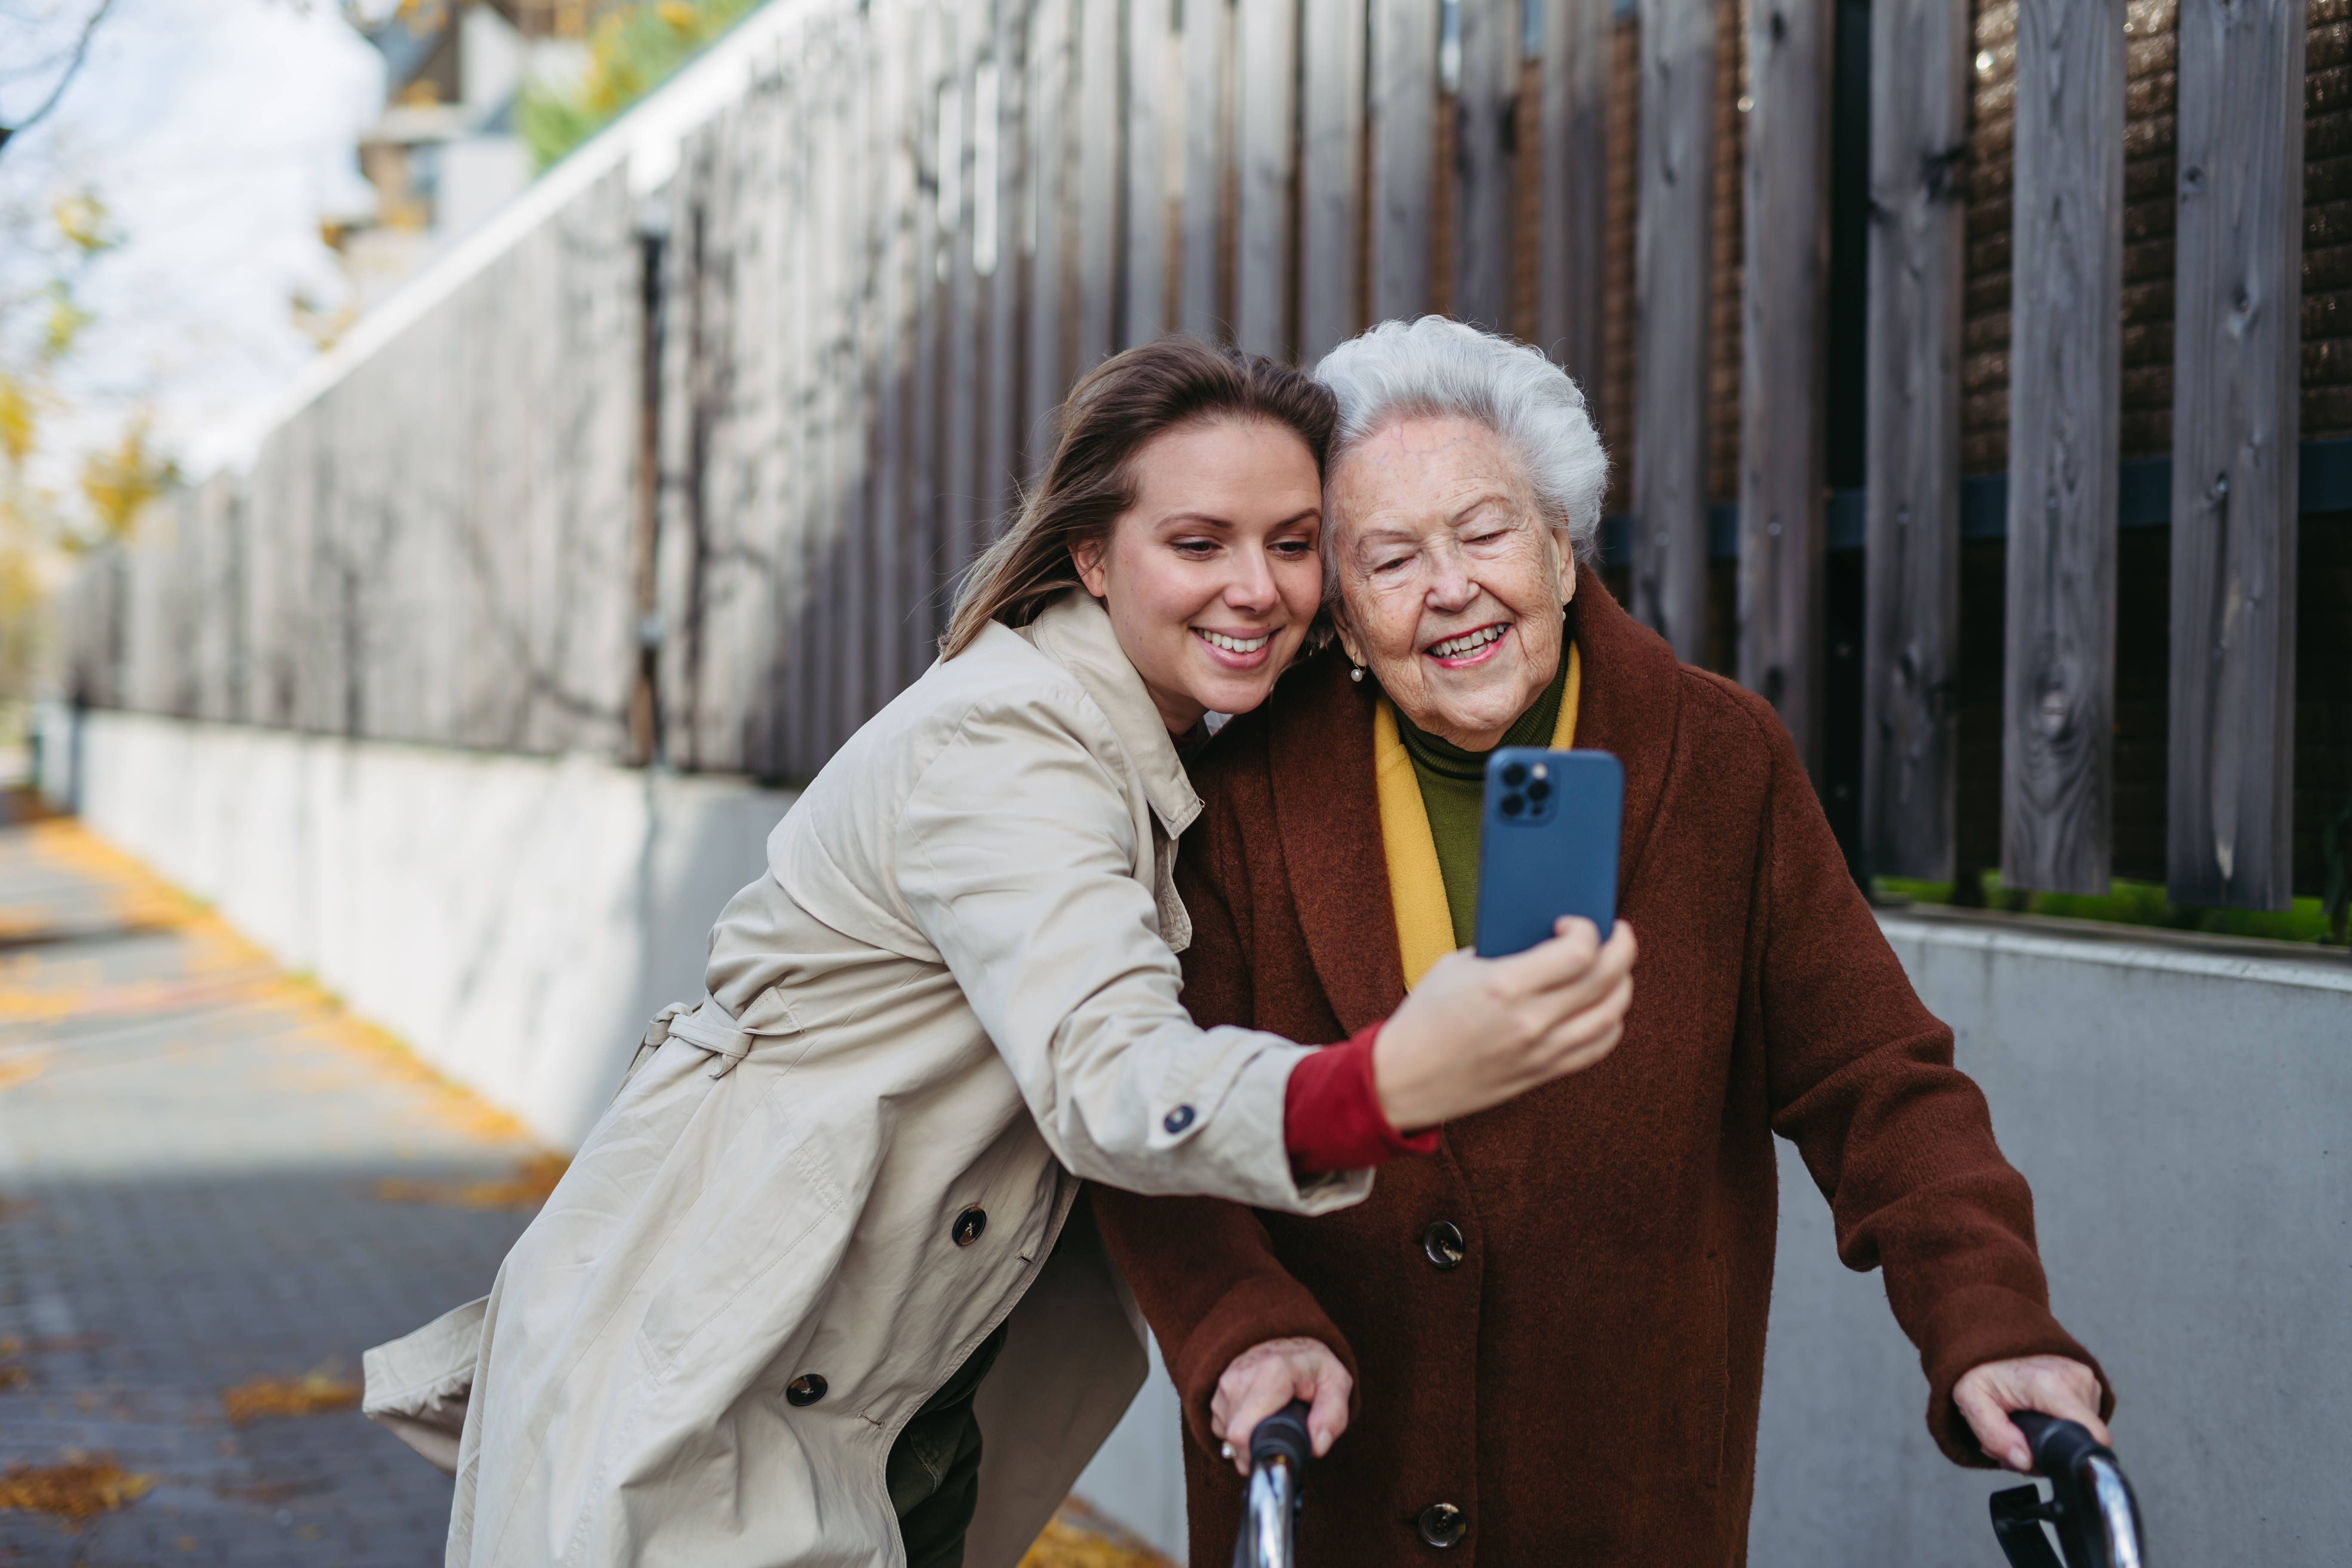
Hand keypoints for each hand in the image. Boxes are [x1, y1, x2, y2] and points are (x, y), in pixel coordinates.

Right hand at [1209, 1337, 1351, 1476]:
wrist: (1292, 1346)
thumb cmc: (1314, 1368)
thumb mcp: (1337, 1385)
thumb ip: (1333, 1417)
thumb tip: (1316, 1445)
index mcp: (1272, 1373)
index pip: (1243, 1431)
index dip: (1256, 1454)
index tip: (1275, 1455)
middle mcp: (1242, 1376)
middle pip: (1234, 1437)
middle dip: (1256, 1450)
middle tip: (1281, 1440)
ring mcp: (1227, 1382)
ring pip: (1227, 1435)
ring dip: (1248, 1440)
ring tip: (1271, 1423)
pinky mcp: (1218, 1390)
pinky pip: (1221, 1427)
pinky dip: (1239, 1430)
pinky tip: (1258, 1419)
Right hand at [1373, 917, 1635, 1131]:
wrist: (1403, 1078)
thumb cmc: (1425, 1014)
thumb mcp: (1456, 967)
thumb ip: (1504, 950)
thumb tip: (1548, 933)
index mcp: (1504, 986)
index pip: (1579, 952)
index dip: (1587, 929)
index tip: (1573, 921)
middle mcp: (1530, 1021)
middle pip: (1605, 980)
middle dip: (1621, 947)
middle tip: (1616, 932)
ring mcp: (1540, 1052)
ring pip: (1611, 1015)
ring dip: (1622, 984)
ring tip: (1614, 967)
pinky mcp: (1542, 1073)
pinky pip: (1598, 1046)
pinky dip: (1611, 1021)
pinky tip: (1603, 1005)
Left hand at [1953, 1355, 2108, 1471]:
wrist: (1989, 1338)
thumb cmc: (1980, 1367)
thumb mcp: (1971, 1399)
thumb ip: (1993, 1435)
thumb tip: (2025, 1462)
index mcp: (2052, 1385)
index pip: (2092, 1435)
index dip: (2070, 1456)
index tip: (2040, 1457)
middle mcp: (2076, 1380)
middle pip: (2078, 1440)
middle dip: (2046, 1449)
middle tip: (2016, 1437)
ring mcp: (2086, 1380)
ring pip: (2080, 1432)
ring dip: (2052, 1437)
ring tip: (2025, 1421)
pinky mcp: (2088, 1383)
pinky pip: (2082, 1418)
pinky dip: (2060, 1423)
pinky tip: (2038, 1414)